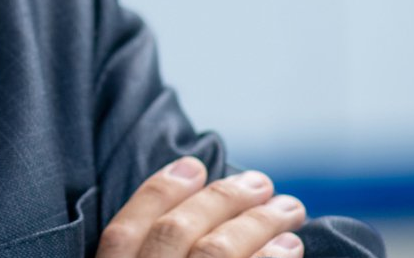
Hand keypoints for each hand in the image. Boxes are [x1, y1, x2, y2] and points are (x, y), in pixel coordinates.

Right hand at [95, 156, 306, 257]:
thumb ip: (146, 254)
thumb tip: (185, 199)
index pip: (123, 233)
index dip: (157, 193)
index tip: (191, 165)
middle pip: (176, 236)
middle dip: (221, 200)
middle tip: (261, 182)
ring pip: (216, 254)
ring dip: (257, 225)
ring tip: (288, 211)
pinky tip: (290, 247)